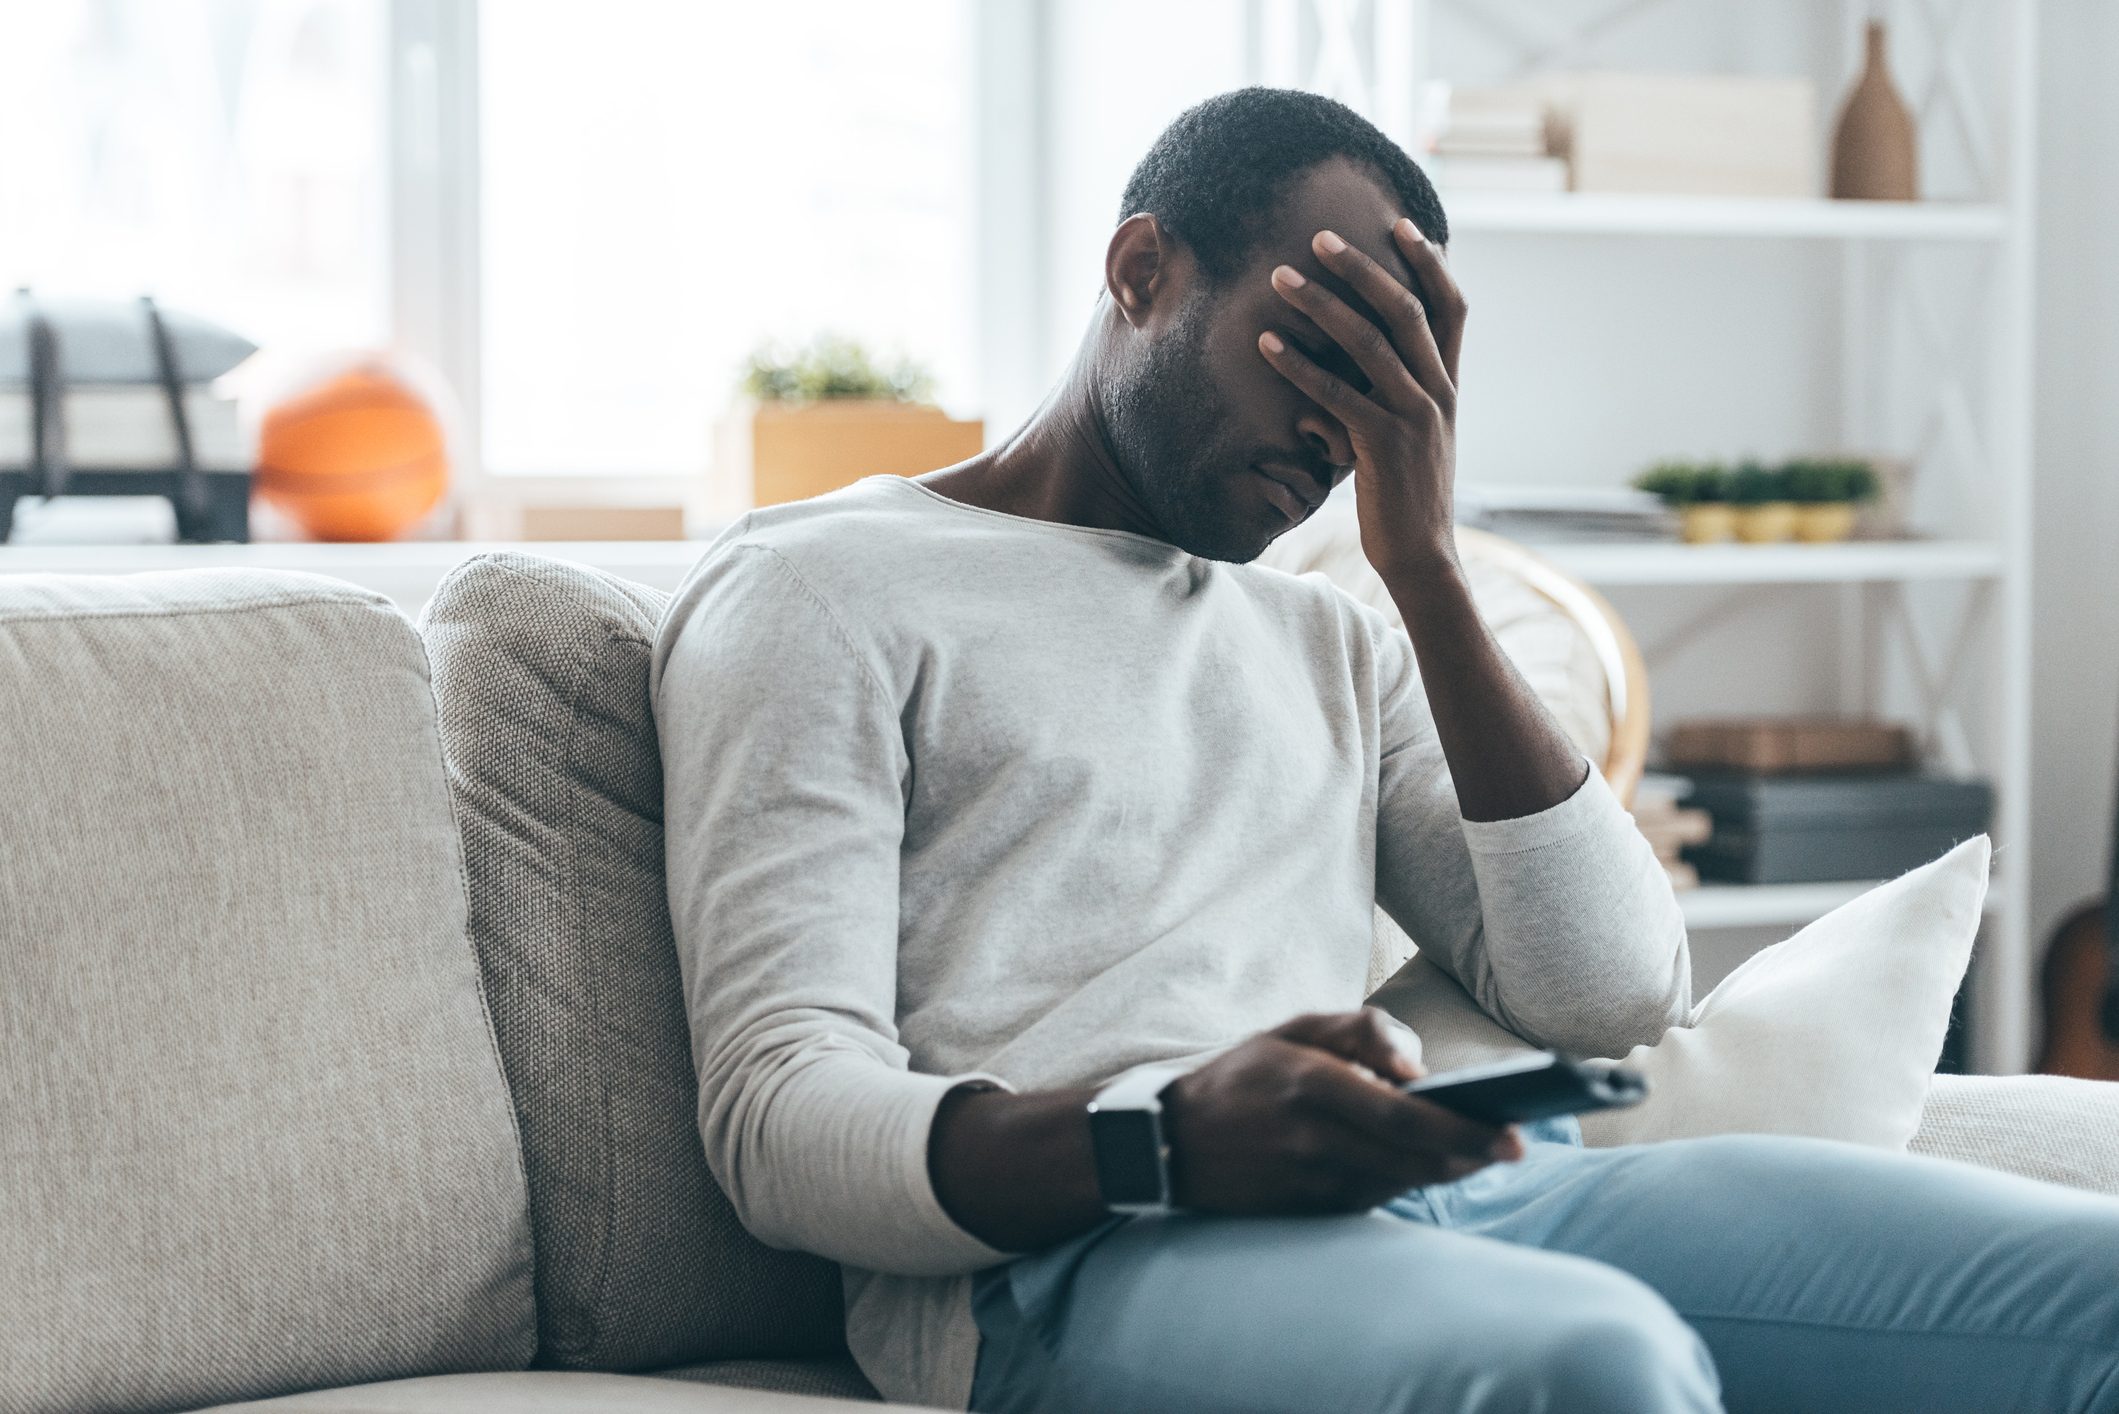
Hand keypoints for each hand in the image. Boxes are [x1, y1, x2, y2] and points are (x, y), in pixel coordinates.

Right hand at [1161, 1009, 1522, 1214]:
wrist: (1171, 1144)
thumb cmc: (1244, 1077)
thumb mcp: (1293, 1029)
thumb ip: (1361, 1030)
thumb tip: (1418, 1066)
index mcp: (1312, 1084)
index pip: (1404, 1116)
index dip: (1463, 1129)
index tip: (1512, 1133)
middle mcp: (1313, 1139)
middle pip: (1414, 1159)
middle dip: (1471, 1156)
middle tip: (1512, 1148)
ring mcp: (1310, 1184)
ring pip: (1401, 1184)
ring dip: (1444, 1171)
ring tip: (1477, 1151)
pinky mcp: (1309, 1214)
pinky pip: (1374, 1200)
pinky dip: (1403, 1184)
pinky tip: (1421, 1166)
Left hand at [1257, 219, 1466, 582]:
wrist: (1422, 554)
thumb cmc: (1406, 494)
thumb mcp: (1415, 434)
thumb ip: (1399, 391)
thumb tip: (1362, 355)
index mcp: (1448, 386)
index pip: (1452, 308)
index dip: (1429, 264)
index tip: (1401, 225)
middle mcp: (1438, 393)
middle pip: (1405, 311)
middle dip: (1361, 268)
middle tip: (1319, 236)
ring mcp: (1414, 417)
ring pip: (1369, 344)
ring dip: (1320, 304)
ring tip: (1281, 277)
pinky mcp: (1383, 445)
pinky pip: (1336, 394)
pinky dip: (1299, 366)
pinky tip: (1266, 345)